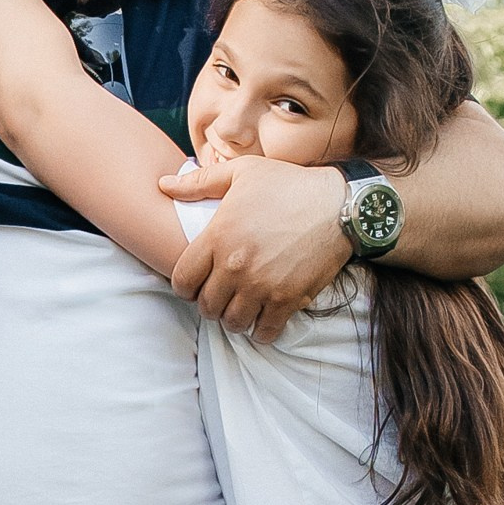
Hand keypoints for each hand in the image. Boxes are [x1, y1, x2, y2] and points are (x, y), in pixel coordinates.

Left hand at [161, 155, 351, 339]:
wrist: (341, 205)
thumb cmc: (289, 184)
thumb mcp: (242, 173)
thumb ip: (199, 182)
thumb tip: (163, 185)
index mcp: (218, 237)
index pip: (182, 281)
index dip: (186, 286)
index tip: (198, 282)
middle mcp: (235, 266)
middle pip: (206, 306)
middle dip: (210, 303)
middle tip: (222, 295)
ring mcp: (261, 286)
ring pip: (232, 322)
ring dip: (234, 318)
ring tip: (242, 306)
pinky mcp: (287, 300)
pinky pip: (264, 331)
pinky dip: (262, 330)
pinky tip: (265, 318)